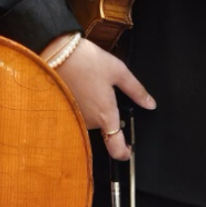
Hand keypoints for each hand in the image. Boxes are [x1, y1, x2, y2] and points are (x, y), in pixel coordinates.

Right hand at [45, 36, 155, 161]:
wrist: (55, 53)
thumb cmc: (87, 61)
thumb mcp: (118, 71)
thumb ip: (136, 90)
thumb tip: (150, 103)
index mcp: (106, 115)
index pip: (116, 149)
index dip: (125, 153)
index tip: (129, 149)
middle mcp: (89, 122)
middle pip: (105, 130)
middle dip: (111, 119)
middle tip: (112, 98)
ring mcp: (75, 117)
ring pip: (91, 121)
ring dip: (96, 111)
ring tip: (96, 87)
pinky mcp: (64, 109)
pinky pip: (79, 114)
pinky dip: (84, 105)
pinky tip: (85, 87)